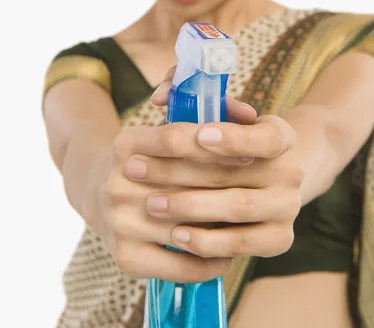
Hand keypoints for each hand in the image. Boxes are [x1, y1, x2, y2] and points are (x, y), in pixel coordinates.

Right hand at [99, 68, 258, 283]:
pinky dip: (211, 262)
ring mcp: (119, 221)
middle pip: (184, 185)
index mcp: (127, 143)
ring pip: (187, 228)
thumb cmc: (156, 161)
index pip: (174, 138)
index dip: (215, 147)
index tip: (250, 156)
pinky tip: (229, 254)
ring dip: (223, 229)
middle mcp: (117, 182)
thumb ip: (210, 116)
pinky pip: (181, 265)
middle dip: (227, 187)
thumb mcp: (170, 132)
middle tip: (261, 192)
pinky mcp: (127, 257)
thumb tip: (251, 114)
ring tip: (253, 225)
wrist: (105, 199)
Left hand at [128, 67, 303, 264]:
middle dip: (181, 170)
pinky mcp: (280, 240)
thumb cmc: (225, 149)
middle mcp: (292, 170)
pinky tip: (176, 235)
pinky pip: (242, 244)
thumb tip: (161, 95)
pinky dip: (207, 242)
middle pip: (239, 172)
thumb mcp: (217, 121)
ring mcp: (288, 207)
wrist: (262, 188)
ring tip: (152, 204)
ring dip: (189, 206)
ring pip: (238, 207)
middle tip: (138, 170)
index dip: (235, 137)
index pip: (267, 136)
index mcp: (281, 136)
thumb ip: (191, 102)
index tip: (200, 135)